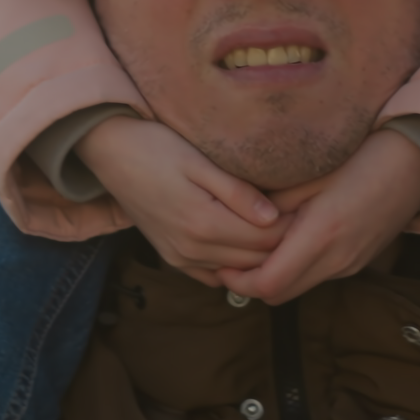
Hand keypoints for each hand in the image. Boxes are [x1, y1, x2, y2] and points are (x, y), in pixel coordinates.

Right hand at [76, 117, 288, 285]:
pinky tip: (245, 242)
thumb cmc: (155, 145)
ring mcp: (180, 258)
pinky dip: (233, 264)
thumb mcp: (199, 160)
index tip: (308, 205)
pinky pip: (212, 274)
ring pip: (236, 270)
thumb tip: (274, 217)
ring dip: (259, 254)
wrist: (110, 150)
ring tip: (279, 226)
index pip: (265, 240)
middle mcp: (191, 250)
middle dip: (282, 242)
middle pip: (254, 260)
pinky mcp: (172, 257)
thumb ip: (237, 192)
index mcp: (203, 224)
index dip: (292, 226)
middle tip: (303, 216)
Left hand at [220, 129, 419, 305]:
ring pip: (298, 286)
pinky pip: (317, 274)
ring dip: (272, 275)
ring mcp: (351, 263)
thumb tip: (240, 220)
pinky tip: (284, 241)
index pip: (268, 284)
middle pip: (279, 294)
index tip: (217, 260)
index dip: (237, 279)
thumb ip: (274, 202)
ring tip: (250, 246)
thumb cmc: (362, 154)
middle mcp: (338, 260)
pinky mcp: (359, 259)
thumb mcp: (310, 172)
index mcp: (322, 236)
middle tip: (226, 256)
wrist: (417, 158)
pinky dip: (294, 267)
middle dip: (249, 281)